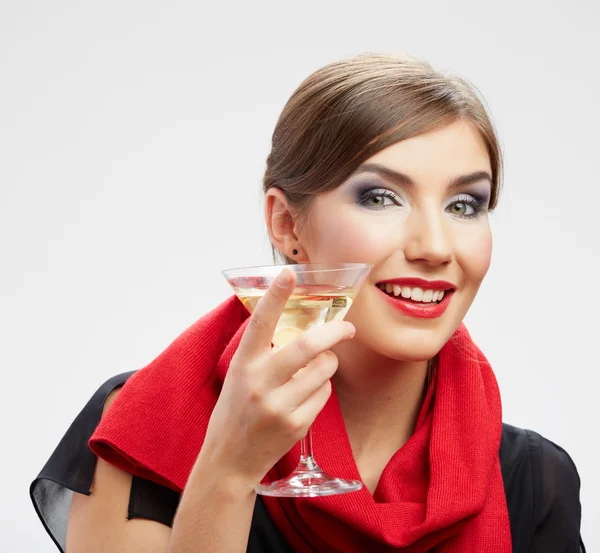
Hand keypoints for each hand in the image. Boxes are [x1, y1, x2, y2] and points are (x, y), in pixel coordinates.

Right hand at [201, 268, 355, 486]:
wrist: (230, 459)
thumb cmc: (236, 410)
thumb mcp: (239, 375)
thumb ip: (264, 352)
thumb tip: (302, 326)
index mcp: (243, 364)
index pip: (260, 323)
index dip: (276, 296)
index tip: (288, 273)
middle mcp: (260, 383)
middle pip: (308, 346)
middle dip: (335, 332)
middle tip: (347, 328)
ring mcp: (279, 406)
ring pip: (324, 369)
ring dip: (328, 363)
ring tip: (316, 369)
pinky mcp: (296, 425)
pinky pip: (324, 393)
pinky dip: (322, 388)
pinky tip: (306, 396)